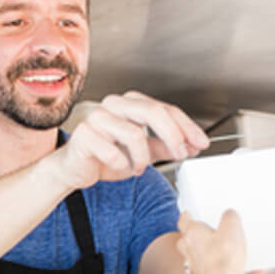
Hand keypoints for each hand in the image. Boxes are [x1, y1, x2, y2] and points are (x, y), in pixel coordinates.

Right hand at [39, 92, 206, 191]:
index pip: (165, 109)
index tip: (201, 143)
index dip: (187, 126)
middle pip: (153, 112)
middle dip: (173, 135)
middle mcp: (114, 105)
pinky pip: (112, 151)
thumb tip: (192, 146)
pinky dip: (121, 165)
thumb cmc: (105, 157)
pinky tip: (119, 167)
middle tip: (182, 154)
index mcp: (130, 104)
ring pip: (134, 134)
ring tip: (137, 168)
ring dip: (142, 158)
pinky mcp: (84, 134)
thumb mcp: (144, 153)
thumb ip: (166, 147)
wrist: (73, 169)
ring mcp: (97, 117)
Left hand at [176, 210, 254, 273]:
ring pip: (190, 255)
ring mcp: (192, 266)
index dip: (186, 216)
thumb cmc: (223, 257)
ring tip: (209, 250)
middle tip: (198, 232)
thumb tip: (230, 215)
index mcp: (192, 233)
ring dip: (197, 252)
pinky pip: (199, 269)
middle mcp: (188, 250)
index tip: (187, 213)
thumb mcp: (232, 228)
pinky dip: (206, 266)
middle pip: (183, 239)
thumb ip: (230, 217)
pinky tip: (216, 266)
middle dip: (189, 235)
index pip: (184, 220)